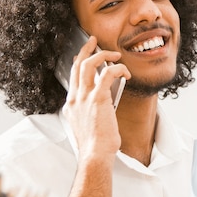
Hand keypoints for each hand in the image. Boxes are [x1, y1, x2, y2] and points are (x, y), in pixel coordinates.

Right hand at [63, 35, 129, 159]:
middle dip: (85, 50)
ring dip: (102, 55)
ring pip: (88, 64)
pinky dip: (117, 68)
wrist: (94, 155)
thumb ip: (90, 114)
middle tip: (93, 41)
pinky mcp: (98, 98)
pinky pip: (107, 74)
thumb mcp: (87, 127)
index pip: (72, 77)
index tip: (83, 56)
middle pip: (77, 65)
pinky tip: (125, 72)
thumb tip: (104, 106)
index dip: (78, 63)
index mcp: (71, 105)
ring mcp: (84, 97)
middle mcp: (75, 98)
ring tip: (114, 54)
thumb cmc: (95, 147)